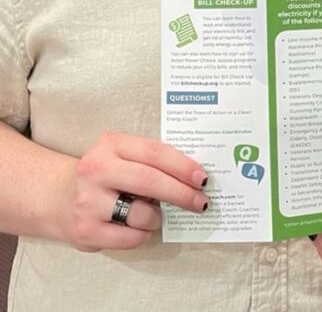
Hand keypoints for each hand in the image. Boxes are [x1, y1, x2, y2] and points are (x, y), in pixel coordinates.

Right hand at [58, 132, 208, 251]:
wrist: (56, 197)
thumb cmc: (104, 175)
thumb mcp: (122, 155)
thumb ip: (151, 160)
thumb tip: (194, 178)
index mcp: (110, 145)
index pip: (155, 153)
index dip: (183, 166)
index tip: (202, 178)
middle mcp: (95, 170)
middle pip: (150, 181)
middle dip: (182, 194)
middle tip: (201, 202)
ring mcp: (88, 202)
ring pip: (142, 214)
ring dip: (158, 217)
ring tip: (155, 214)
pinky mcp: (85, 231)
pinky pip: (131, 237)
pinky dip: (143, 234)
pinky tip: (137, 227)